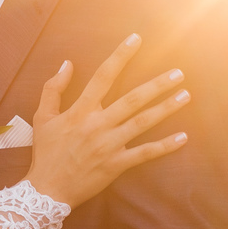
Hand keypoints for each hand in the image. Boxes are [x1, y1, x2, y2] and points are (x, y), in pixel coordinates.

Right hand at [26, 34, 189, 207]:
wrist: (47, 189)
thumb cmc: (46, 152)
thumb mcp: (42, 117)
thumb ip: (53, 88)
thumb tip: (66, 63)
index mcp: (80, 111)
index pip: (103, 76)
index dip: (120, 56)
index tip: (136, 39)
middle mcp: (97, 124)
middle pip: (132, 99)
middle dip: (157, 85)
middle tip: (178, 73)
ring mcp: (109, 145)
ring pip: (142, 123)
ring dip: (166, 108)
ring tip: (185, 95)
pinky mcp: (116, 165)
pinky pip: (144, 154)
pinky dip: (164, 146)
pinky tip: (182, 137)